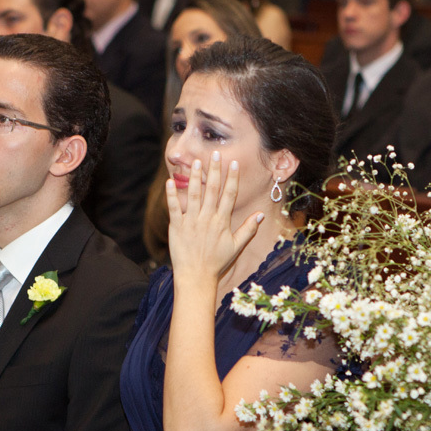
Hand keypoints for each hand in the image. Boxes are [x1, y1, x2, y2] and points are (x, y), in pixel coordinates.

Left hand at [166, 151, 262, 282]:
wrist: (196, 276)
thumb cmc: (217, 262)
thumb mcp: (236, 246)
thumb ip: (248, 229)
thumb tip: (260, 215)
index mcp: (222, 221)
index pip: (229, 195)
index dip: (232, 178)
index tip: (233, 163)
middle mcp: (207, 218)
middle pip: (212, 190)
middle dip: (214, 171)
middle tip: (215, 153)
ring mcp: (191, 222)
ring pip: (194, 195)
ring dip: (195, 178)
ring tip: (196, 162)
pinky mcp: (177, 227)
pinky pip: (174, 208)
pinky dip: (171, 195)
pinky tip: (170, 181)